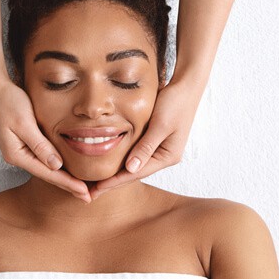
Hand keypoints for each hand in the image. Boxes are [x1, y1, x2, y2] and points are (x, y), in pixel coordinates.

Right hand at [0, 80, 90, 202]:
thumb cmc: (8, 102)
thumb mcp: (24, 122)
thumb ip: (40, 145)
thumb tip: (56, 166)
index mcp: (17, 155)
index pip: (48, 173)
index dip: (68, 183)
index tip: (84, 193)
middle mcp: (19, 156)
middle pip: (48, 175)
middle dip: (68, 186)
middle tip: (88, 197)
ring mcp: (21, 151)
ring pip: (47, 168)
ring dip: (64, 178)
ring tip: (81, 188)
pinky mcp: (26, 143)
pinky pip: (45, 158)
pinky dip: (58, 166)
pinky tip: (67, 170)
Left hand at [89, 79, 201, 199]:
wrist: (187, 85)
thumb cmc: (175, 103)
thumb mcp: (160, 125)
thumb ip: (145, 147)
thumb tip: (130, 168)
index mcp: (168, 156)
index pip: (137, 173)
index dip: (116, 181)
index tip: (97, 189)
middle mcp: (165, 155)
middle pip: (135, 172)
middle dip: (114, 182)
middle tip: (91, 192)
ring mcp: (160, 148)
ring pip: (135, 164)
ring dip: (117, 172)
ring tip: (97, 182)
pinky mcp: (155, 138)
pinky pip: (136, 153)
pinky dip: (122, 159)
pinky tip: (110, 163)